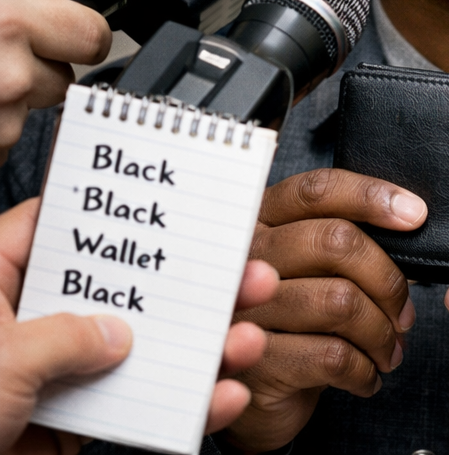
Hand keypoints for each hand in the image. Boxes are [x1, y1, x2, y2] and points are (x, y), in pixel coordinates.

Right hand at [0, 0, 110, 154]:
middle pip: (64, 79)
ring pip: (32, 116)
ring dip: (10, 107)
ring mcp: (0, 124)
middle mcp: (11, 76)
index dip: (82, 34)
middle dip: (39, 73)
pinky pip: (4, 146)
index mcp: (7, 24)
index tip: (70, 35)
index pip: (94, 34)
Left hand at [0, 198, 277, 454]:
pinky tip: (217, 400)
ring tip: (246, 339)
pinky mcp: (68, 423)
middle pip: (118, 288)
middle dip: (186, 286)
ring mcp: (51, 374)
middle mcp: (25, 322)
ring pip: (136, 349)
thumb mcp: (1, 361)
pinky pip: (133, 406)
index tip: (173, 204)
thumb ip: (66, 336)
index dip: (112, 211)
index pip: (55, 224)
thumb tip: (117, 334)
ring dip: (199, 348)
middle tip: (243, 273)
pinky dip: (179, 408)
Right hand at [225, 168, 425, 451]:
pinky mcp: (257, 363)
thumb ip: (348, 240)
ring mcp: (247, 309)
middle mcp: (250, 255)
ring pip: (340, 302)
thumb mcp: (315, 268)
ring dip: (382, 331)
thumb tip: (411, 223)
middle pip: (336, 241)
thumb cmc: (298, 316)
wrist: (257, 392)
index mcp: (266, 218)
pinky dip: (365, 369)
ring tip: (390, 349)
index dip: (371, 196)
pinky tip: (369, 376)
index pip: (319, 190)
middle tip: (404, 312)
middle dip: (387, 279)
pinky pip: (333, 356)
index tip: (416, 215)